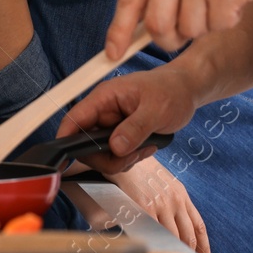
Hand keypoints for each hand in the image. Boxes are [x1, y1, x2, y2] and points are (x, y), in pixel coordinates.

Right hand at [58, 64, 200, 166]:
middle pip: (85, 145)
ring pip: (101, 155)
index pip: (73, 120)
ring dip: (121, 160)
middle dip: (107, 158)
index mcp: (104, 98)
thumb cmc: (171, 90)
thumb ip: (135, 128)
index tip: (71, 161)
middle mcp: (103, 112)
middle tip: (131, 156)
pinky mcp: (121, 135)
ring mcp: (111, 125)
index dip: (67, 141)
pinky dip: (129, 158)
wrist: (185, 90)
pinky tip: (146, 147)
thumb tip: (115, 147)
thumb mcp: (156, 109)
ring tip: (144, 148)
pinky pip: (115, 156)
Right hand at [108, 157, 210, 252]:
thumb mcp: (164, 182)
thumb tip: (173, 224)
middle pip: (188, 235)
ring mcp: (161, 204)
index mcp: (181, 195)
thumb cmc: (142, 169)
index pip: (198, 225)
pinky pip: (153, 231)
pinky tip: (156, 252)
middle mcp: (175, 200)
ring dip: (173, 251)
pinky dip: (155, 243)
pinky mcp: (144, 206)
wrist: (126, 153)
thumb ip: (171, 201)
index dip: (204, 245)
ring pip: (172, 236)